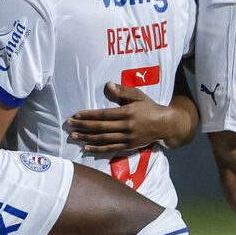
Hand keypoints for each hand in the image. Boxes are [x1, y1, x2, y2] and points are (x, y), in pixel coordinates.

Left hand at [65, 82, 186, 156]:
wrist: (165, 124)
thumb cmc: (149, 107)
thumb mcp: (138, 95)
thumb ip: (123, 91)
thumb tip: (108, 85)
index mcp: (128, 113)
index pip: (104, 115)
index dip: (89, 115)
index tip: (76, 115)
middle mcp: (127, 127)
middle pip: (101, 128)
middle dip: (83, 126)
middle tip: (70, 125)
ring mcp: (128, 138)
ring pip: (104, 139)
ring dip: (87, 138)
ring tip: (74, 136)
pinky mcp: (129, 146)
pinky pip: (111, 149)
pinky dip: (98, 149)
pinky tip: (87, 148)